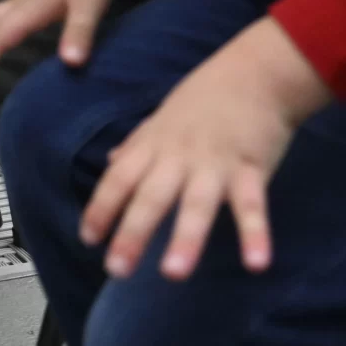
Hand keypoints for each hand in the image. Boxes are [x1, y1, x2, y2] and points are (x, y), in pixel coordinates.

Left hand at [77, 18, 329, 281]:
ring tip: (173, 273)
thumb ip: (137, 144)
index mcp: (156, 144)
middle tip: (117, 271)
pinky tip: (256, 265)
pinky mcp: (251, 169)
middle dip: (132, 233)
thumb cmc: (208, 97)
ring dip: (186, 238)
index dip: (102, 207)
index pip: (119, 178)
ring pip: (197, 204)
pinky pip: (252, 206)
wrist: (257, 71)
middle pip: (150, 196)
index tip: (89, 239)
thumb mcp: (163, 118)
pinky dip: (256, 234)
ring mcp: (215, 163)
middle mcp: (179, 156)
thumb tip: (111, 163)